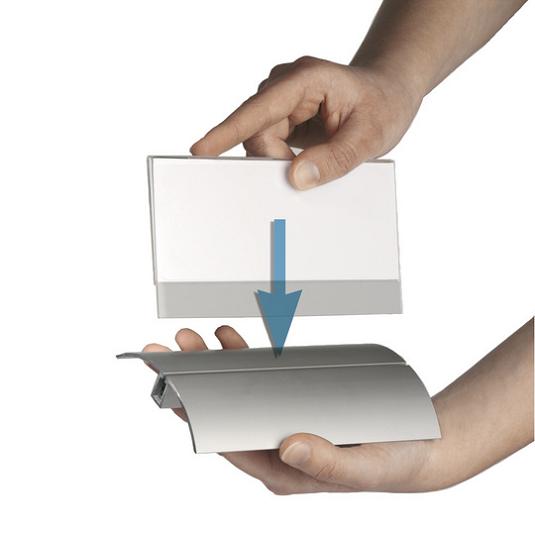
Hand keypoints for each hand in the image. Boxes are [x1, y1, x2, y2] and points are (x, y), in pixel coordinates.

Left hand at [144, 326, 442, 493]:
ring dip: (214, 364)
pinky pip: (262, 379)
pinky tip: (229, 338)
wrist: (419, 447)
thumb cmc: (390, 462)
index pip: (227, 441)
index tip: (171, 387)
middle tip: (169, 350)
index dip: (195, 414)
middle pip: (224, 411)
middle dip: (194, 380)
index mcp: (281, 470)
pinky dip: (244, 358)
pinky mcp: (297, 401)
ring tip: (193, 337)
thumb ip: (326, 464)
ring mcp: (284, 420)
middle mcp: (275, 446)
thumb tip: (287, 446)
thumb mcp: (363, 468)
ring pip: (238, 391)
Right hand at [190, 56, 421, 189]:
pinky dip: (281, 159)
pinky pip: (269, 143)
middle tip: (308, 172)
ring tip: (316, 159)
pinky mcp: (284, 115)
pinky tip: (304, 159)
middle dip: (274, 160)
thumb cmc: (385, 106)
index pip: (258, 110)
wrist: (391, 94)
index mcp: (306, 80)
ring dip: (280, 160)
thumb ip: (335, 159)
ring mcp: (283, 100)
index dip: (226, 131)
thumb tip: (295, 178)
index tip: (200, 150)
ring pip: (260, 141)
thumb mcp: (369, 137)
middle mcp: (287, 86)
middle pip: (256, 132)